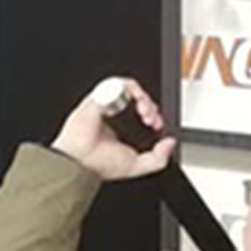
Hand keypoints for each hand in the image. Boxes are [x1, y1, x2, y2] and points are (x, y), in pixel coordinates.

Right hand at [49, 78, 175, 181]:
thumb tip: (170, 143)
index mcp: (123, 130)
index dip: (155, 117)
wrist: (80, 160)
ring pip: (133, 91)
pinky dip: (133, 89)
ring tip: (145, 112)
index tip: (157, 126)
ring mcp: (108, 105)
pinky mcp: (100, 97)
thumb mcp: (136, 166)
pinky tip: (137, 102)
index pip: (144, 115)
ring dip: (144, 98)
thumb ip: (158, 159)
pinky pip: (120, 83)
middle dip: (152, 109)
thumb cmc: (99, 164)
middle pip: (141, 102)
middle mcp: (116, 116)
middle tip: (152, 120)